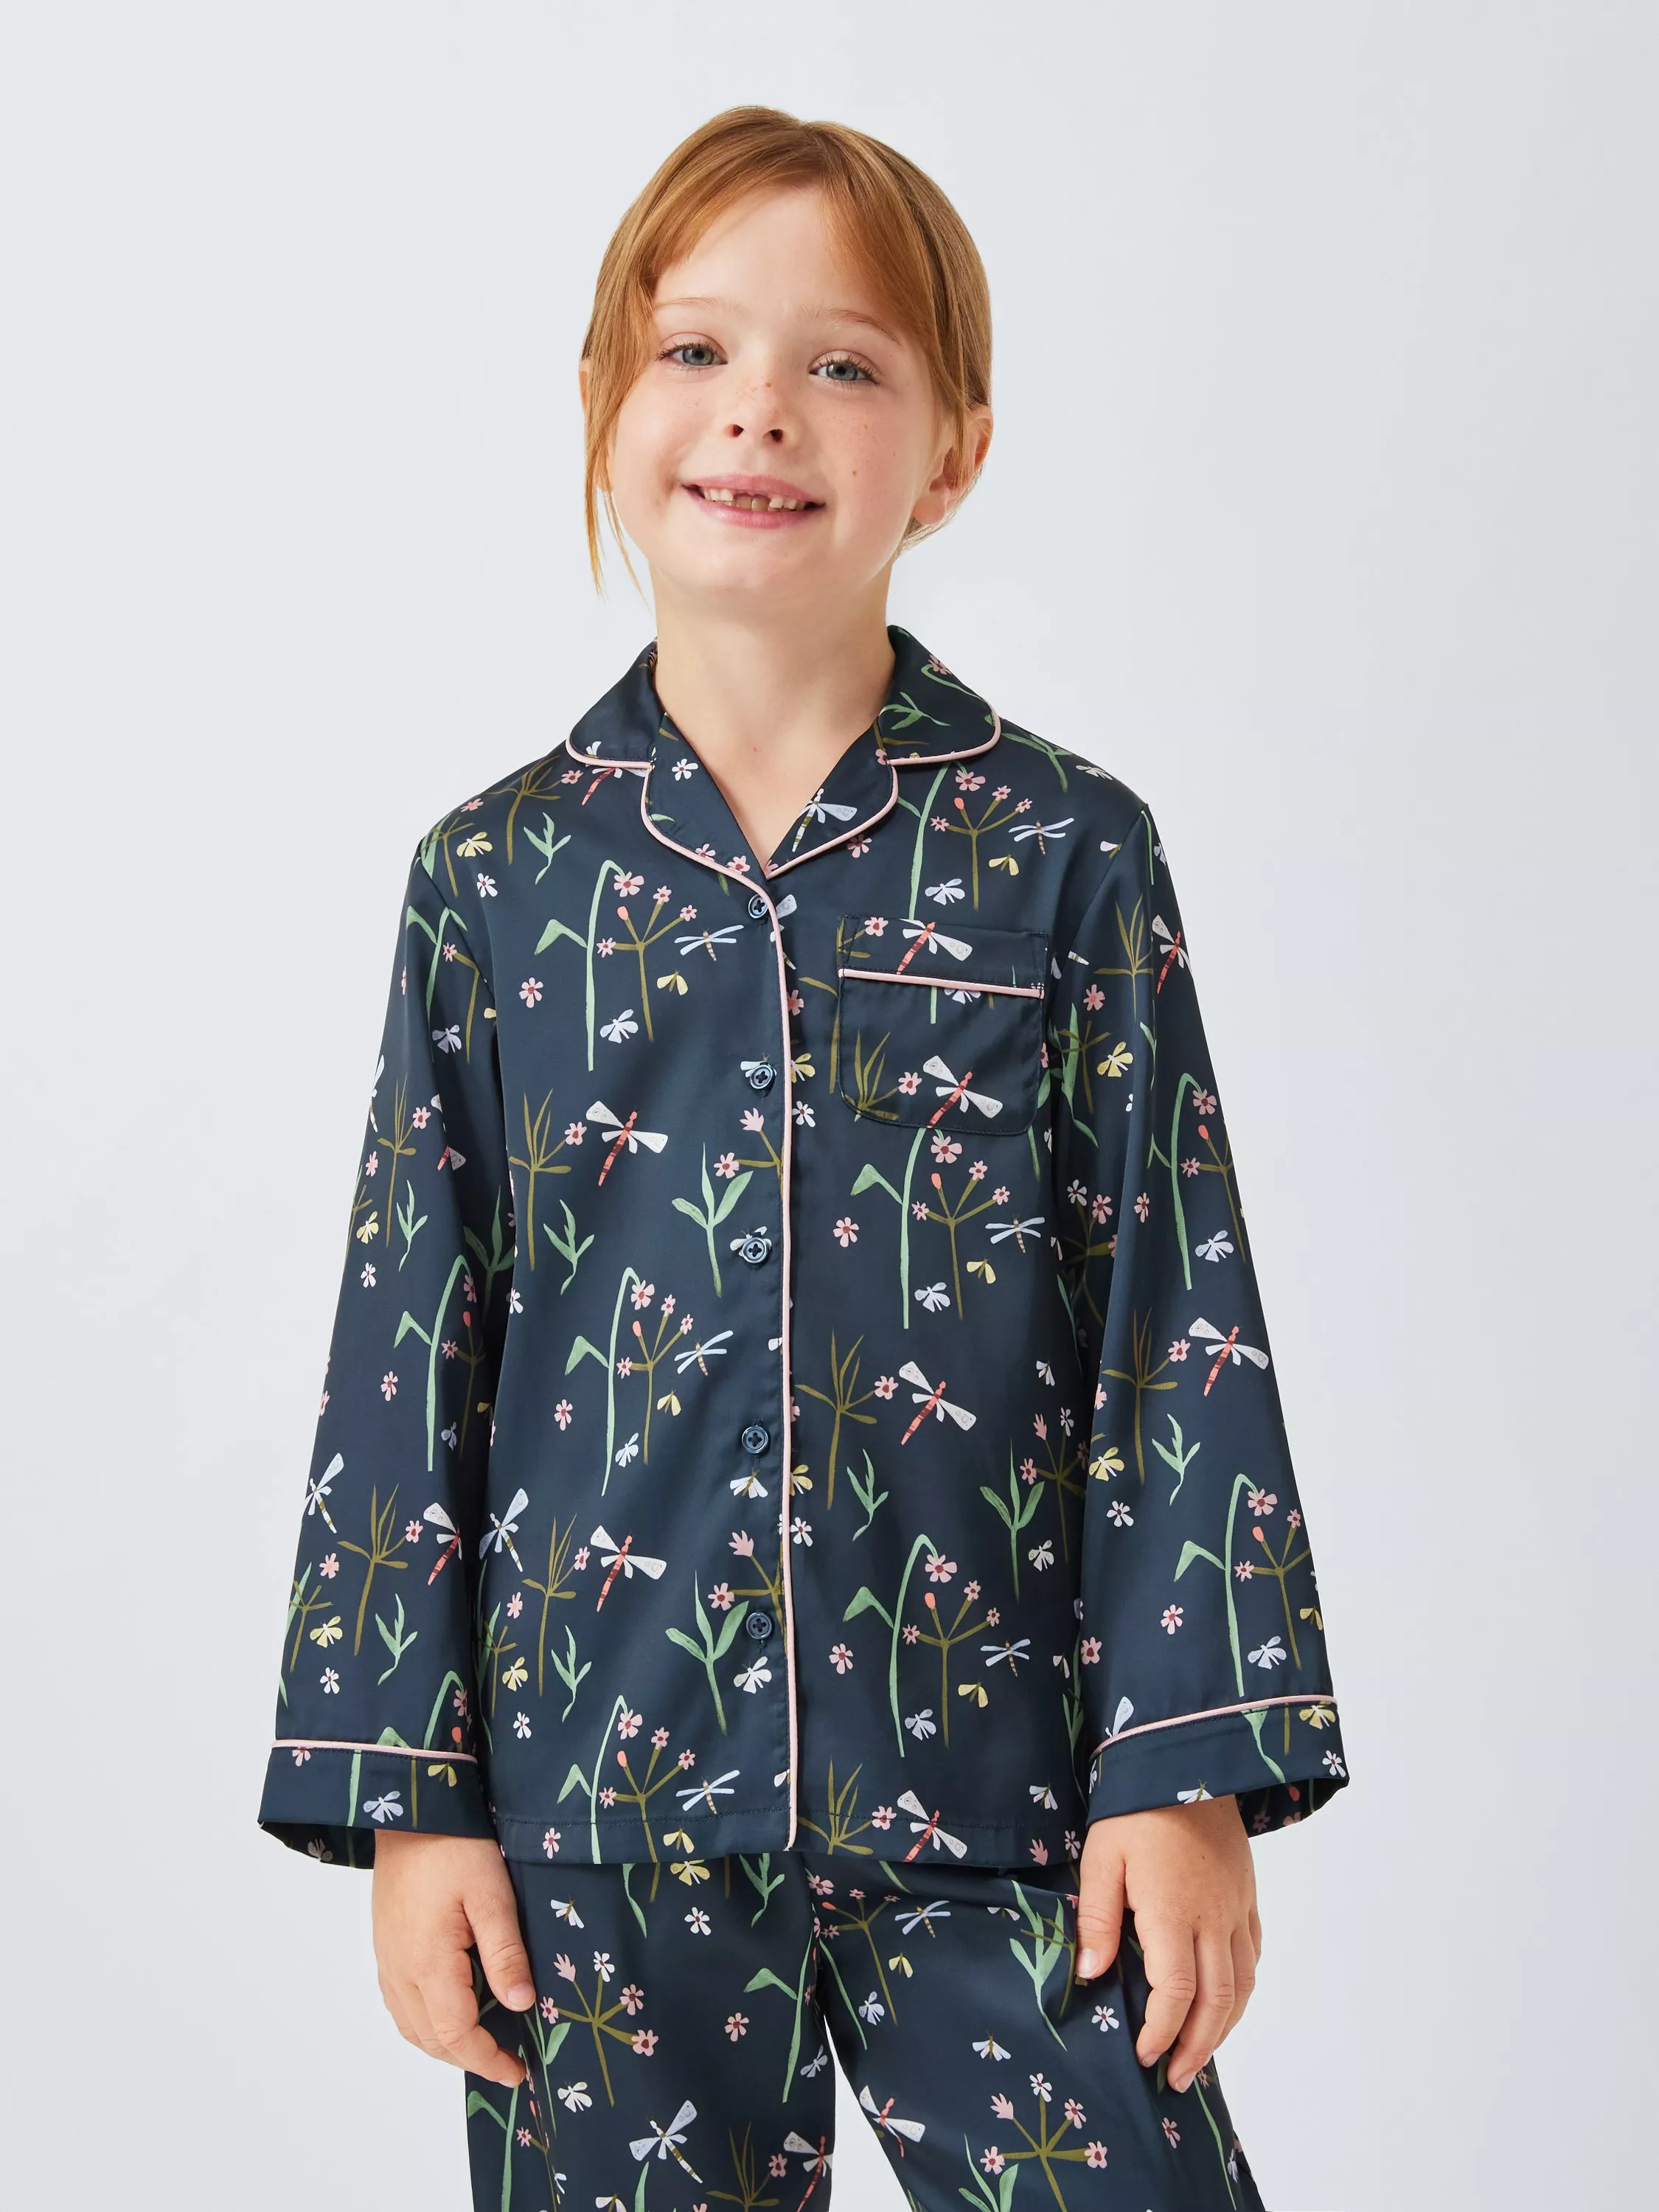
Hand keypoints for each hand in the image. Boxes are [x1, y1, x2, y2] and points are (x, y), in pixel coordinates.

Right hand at [371, 1831, 534, 2086]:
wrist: (412, 1811)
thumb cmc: (456, 1846)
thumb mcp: (492, 1895)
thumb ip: (505, 1953)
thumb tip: (521, 2005)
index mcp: (428, 1963)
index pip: (455, 2035)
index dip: (486, 2060)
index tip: (518, 2071)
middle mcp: (400, 1971)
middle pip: (431, 2039)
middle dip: (468, 2058)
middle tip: (507, 2061)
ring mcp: (388, 1960)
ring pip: (412, 2026)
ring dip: (446, 2044)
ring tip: (484, 2044)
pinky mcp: (386, 1947)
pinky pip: (401, 2004)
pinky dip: (426, 2023)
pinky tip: (450, 2012)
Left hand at [1073, 1795, 1260, 2093]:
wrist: (1186, 1759)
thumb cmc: (1136, 1808)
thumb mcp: (1103, 1857)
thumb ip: (1098, 1919)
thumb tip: (1093, 1976)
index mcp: (1174, 1913)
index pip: (1176, 1994)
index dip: (1161, 2032)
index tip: (1143, 2056)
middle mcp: (1214, 1918)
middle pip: (1217, 2003)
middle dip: (1196, 2048)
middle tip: (1174, 2077)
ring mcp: (1236, 1907)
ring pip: (1242, 1985)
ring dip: (1224, 2028)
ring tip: (1200, 2055)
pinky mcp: (1247, 1894)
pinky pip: (1253, 1955)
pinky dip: (1242, 1988)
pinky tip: (1225, 2001)